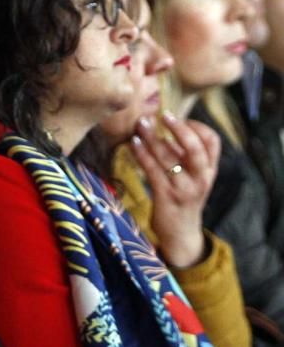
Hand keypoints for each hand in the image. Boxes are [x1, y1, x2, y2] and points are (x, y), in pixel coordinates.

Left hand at [133, 112, 220, 268]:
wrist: (181, 232)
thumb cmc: (184, 197)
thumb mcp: (193, 176)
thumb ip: (187, 155)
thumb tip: (168, 125)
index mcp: (209, 170)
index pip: (213, 141)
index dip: (196, 126)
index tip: (178, 119)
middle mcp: (201, 178)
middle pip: (195, 147)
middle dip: (178, 128)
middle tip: (162, 115)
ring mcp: (185, 188)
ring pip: (169, 157)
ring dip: (153, 137)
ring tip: (141, 124)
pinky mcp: (167, 196)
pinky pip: (152, 169)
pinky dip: (142, 153)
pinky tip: (133, 143)